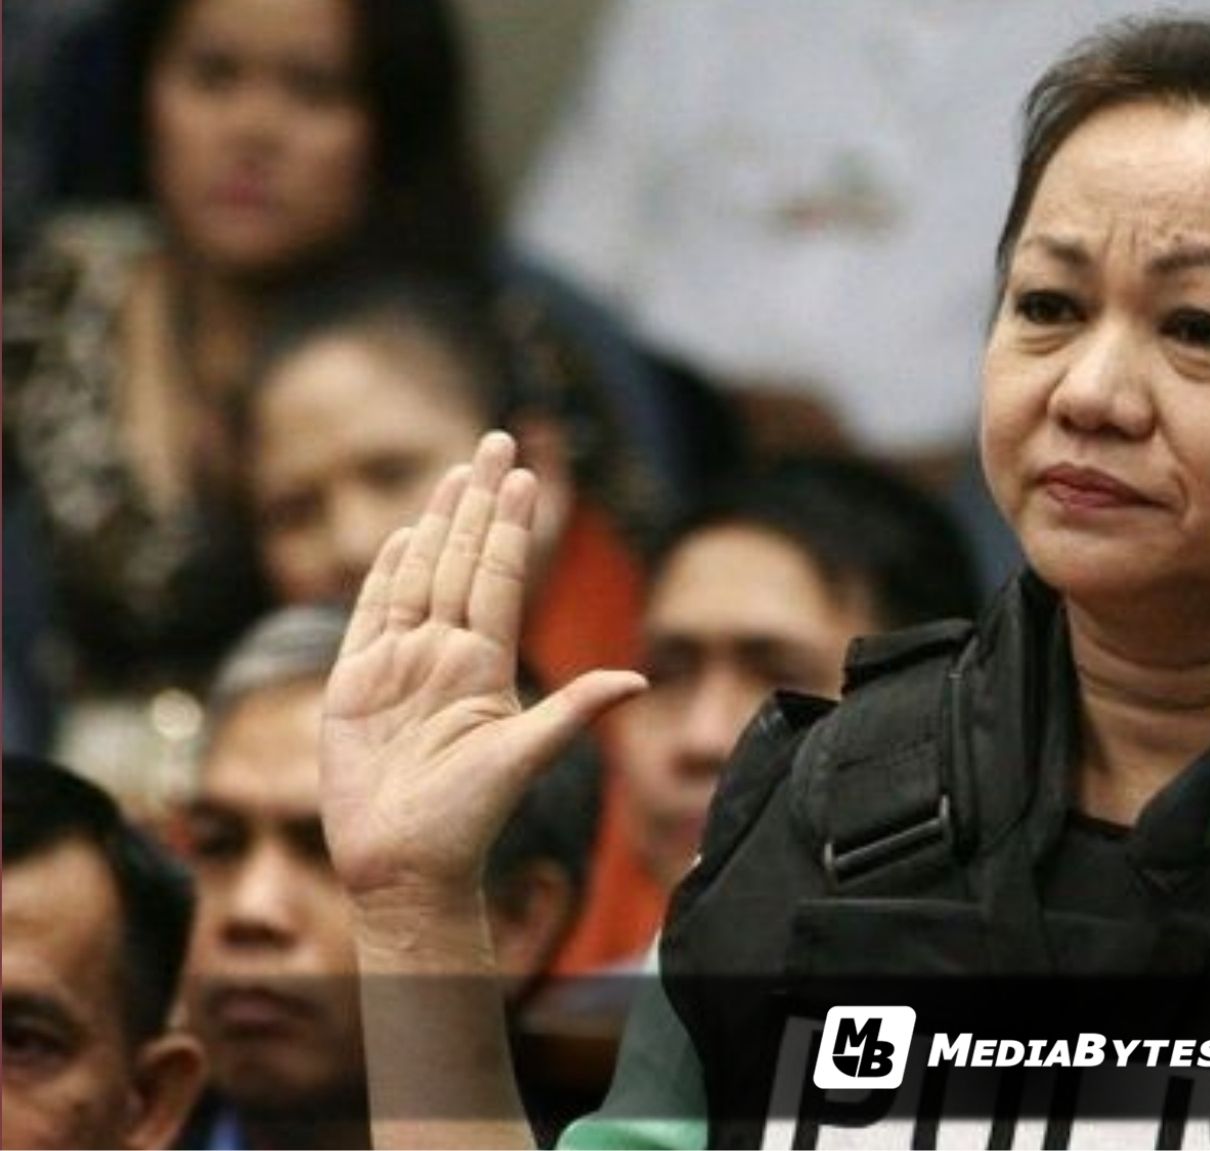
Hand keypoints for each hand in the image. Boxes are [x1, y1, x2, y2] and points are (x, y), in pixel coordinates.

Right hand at [320, 433, 644, 914]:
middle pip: (465, 560)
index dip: (513, 525)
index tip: (527, 474)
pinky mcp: (354, 683)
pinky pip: (371, 614)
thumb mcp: (525, 756)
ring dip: (438, 523)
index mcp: (488, 664)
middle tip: (497, 440)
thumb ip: (575, 710)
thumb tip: (639, 679)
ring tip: (457, 472)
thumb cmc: (469, 820)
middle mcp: (446, 655)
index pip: (503, 576)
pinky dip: (385, 573)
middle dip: (480, 501)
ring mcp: (399, 665)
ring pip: (421, 575)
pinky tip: (402, 536)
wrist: (405, 864)